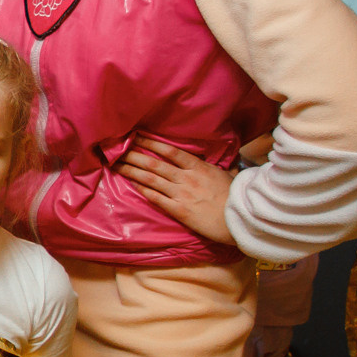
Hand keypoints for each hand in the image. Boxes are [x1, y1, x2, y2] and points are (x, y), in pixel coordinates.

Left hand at [118, 138, 235, 243]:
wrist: (240, 220)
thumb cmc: (235, 197)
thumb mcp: (225, 175)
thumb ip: (211, 167)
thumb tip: (209, 160)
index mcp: (198, 167)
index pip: (170, 151)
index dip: (151, 142)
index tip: (137, 136)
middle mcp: (186, 178)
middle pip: (154, 163)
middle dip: (134, 155)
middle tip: (116, 149)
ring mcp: (181, 194)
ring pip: (151, 179)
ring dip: (132, 170)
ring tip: (117, 164)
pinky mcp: (178, 210)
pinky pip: (156, 197)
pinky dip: (142, 189)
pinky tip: (131, 183)